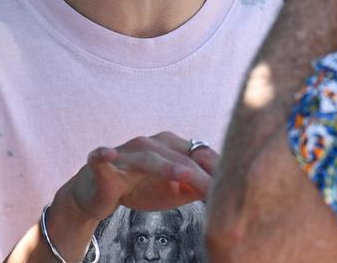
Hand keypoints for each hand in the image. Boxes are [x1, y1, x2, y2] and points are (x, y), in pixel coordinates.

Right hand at [64, 132, 216, 222]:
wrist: (99, 191)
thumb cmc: (140, 186)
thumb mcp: (175, 191)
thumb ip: (198, 188)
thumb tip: (228, 192)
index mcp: (170, 147)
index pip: (199, 156)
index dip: (216, 172)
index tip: (236, 188)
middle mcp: (150, 145)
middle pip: (179, 158)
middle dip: (199, 175)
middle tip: (217, 192)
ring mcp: (126, 153)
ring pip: (148, 157)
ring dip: (165, 166)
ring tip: (183, 175)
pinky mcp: (102, 165)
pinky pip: (100, 158)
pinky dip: (103, 156)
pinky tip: (107, 154)